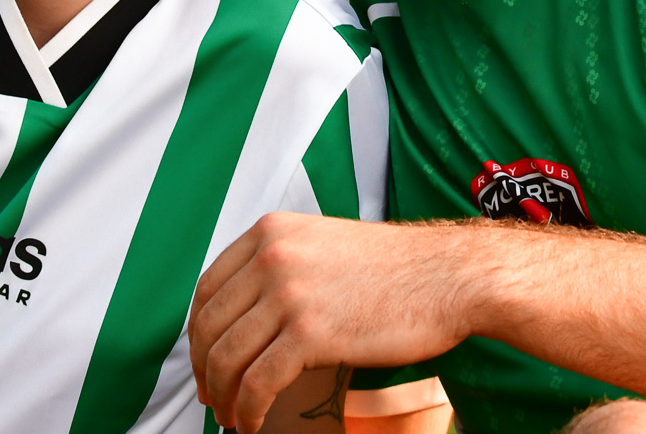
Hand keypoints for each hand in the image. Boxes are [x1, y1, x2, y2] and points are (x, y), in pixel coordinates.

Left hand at [189, 213, 477, 433]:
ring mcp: (289, 294)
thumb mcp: (323, 245)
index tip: (204, 359)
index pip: (208, 288)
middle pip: (210, 326)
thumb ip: (282, 265)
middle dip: (205, 370)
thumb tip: (246, 314)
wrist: (447, 276)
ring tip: (234, 416)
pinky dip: (249, 411)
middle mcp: (273, 257)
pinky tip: (254, 423)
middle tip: (214, 397)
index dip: (198, 333)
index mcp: (272, 231)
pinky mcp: (310, 333)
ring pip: (227, 358)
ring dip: (224, 397)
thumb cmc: (396, 268)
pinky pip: (259, 383)